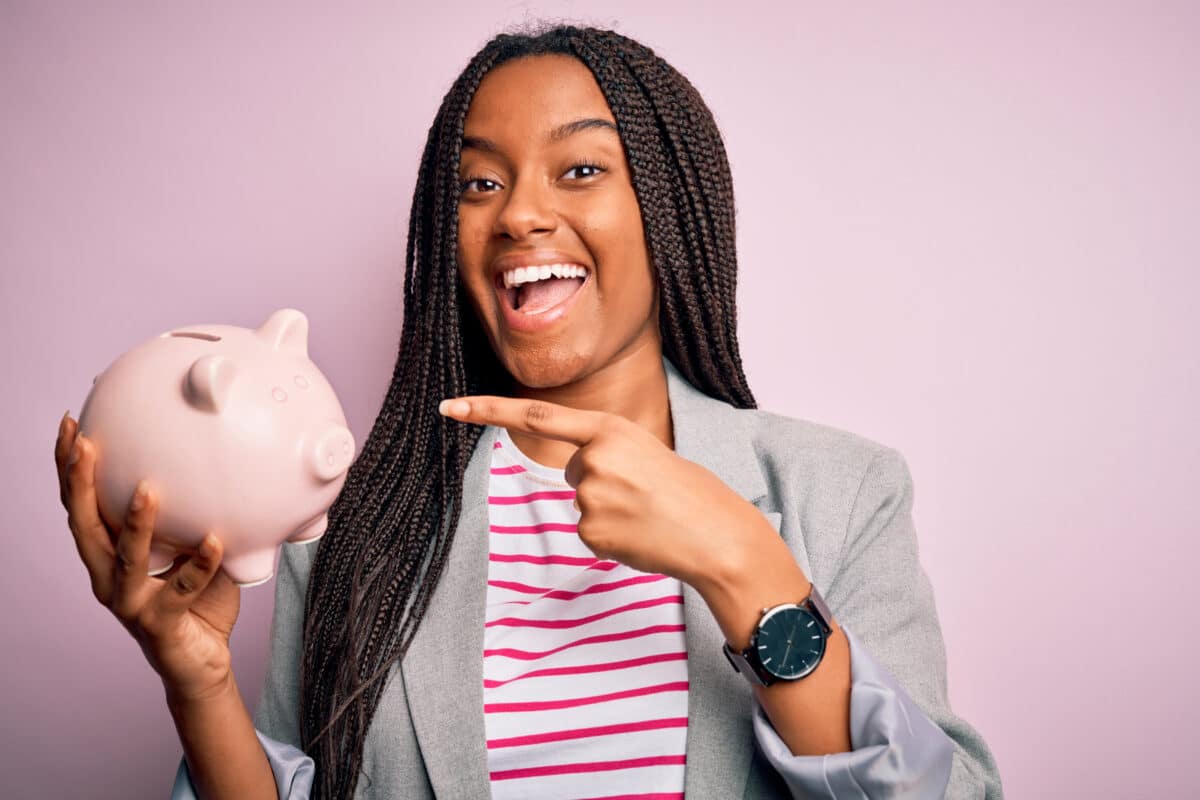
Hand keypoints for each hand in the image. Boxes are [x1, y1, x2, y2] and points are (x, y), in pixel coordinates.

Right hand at [54, 412, 240, 701]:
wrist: (200, 663)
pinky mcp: (160, 624)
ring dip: (135, 524)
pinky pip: (183, 589)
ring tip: (148, 491)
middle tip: (84, 443)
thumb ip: (195, 513)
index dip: (69, 468)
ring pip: (126, 559)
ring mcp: (130, 603)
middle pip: (84, 526)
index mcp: (109, 556)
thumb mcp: (194, 547)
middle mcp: (109, 578)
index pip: (80, 505)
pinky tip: (214, 542)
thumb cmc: (196, 600)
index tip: (70, 424)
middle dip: (80, 483)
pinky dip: (200, 565)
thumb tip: (220, 463)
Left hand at [438, 395, 763, 588]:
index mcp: (609, 428)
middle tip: (644, 492)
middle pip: (572, 469)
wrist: (716, 536)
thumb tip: (577, 479)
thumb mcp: (647, 452)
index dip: (488, 410)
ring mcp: (588, 497)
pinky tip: (640, 536)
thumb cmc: (689, 492)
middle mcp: (592, 458)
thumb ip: (607, 454)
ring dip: (609, 510)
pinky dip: (610, 536)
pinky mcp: (589, 533)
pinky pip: (587, 532)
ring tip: (648, 514)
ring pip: (581, 502)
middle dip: (599, 481)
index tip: (449, 407)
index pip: (536, 414)